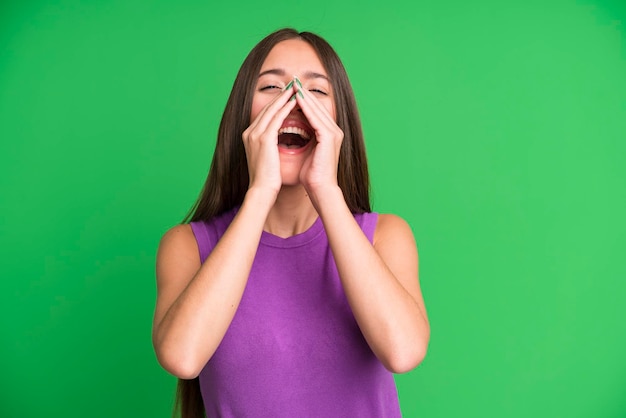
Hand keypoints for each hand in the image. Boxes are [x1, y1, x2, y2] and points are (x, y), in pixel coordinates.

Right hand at [242, 85, 296, 195]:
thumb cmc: (267, 178)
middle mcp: (249, 132)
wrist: (261, 190)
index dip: (277, 103)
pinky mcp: (264, 139)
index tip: (289, 95)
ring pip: (272, 109)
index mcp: (249, 136)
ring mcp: (255, 134)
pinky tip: (295, 102)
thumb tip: (277, 140)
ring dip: (285, 97)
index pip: (265, 114)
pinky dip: (286, 108)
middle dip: (281, 95)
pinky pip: (277, 118)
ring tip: (297, 89)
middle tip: (294, 85)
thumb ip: (269, 145)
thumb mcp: (266, 157)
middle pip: (267, 108)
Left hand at [293, 77, 343, 195]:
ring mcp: (334, 133)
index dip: (304, 101)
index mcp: (330, 134)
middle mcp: (335, 131)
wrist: (320, 188)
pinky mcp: (329, 137)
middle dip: (304, 95)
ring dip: (305, 98)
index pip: (316, 112)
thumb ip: (305, 137)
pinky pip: (316, 118)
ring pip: (317, 110)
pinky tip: (296, 100)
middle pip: (318, 107)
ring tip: (293, 87)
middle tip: (292, 82)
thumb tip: (293, 129)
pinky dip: (306, 108)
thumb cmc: (311, 174)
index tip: (291, 91)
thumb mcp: (307, 151)